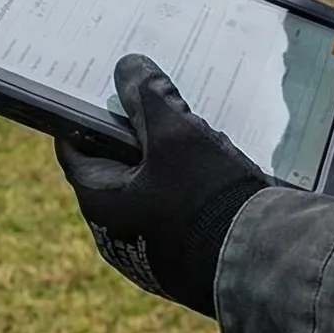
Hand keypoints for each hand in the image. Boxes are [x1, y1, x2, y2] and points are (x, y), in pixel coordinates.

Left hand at [56, 56, 272, 316]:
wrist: (257, 265)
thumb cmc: (206, 198)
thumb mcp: (175, 134)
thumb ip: (149, 97)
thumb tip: (128, 67)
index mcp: (101, 202)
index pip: (76, 149)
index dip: (85, 117)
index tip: (102, 93)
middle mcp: (114, 233)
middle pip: (116, 169)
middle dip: (135, 138)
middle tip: (157, 109)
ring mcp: (147, 254)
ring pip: (148, 192)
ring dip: (165, 165)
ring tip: (196, 139)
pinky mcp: (179, 265)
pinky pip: (173, 217)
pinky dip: (186, 193)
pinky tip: (215, 177)